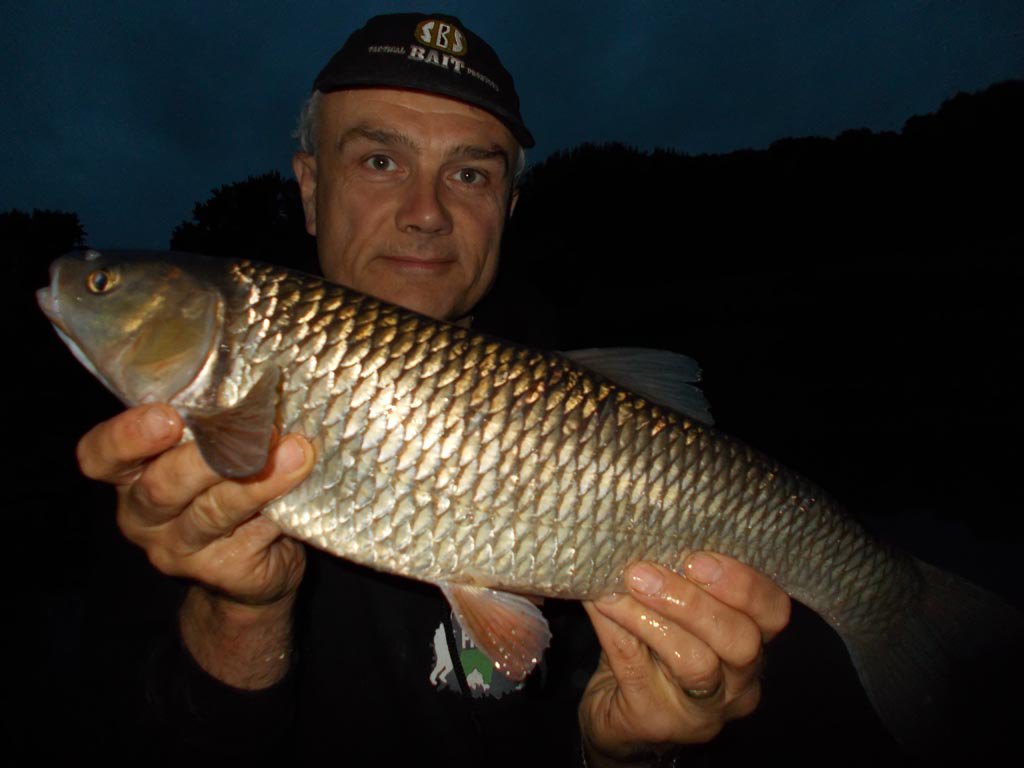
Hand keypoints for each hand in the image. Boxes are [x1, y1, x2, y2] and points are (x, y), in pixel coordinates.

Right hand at [77, 403, 315, 686]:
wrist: (258, 565)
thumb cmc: (229, 486)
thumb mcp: (212, 450)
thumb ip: (217, 422)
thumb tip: (262, 383)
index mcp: (131, 474)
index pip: (100, 456)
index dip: (126, 437)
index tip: (168, 416)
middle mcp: (144, 515)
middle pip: (162, 487)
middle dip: (206, 458)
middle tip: (250, 432)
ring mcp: (180, 550)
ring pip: (212, 513)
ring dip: (256, 480)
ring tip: (295, 453)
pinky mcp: (222, 571)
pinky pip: (251, 536)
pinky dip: (278, 507)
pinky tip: (300, 486)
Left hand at [579, 553, 790, 765]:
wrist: (615, 716)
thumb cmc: (650, 650)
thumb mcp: (672, 610)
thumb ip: (674, 577)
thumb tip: (642, 527)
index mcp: (752, 643)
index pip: (774, 612)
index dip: (744, 584)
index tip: (698, 558)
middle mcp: (739, 683)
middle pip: (741, 641)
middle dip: (694, 601)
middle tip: (646, 573)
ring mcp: (702, 710)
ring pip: (694, 662)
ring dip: (653, 616)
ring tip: (622, 586)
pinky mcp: (658, 721)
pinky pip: (638, 670)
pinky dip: (618, 629)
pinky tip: (601, 603)